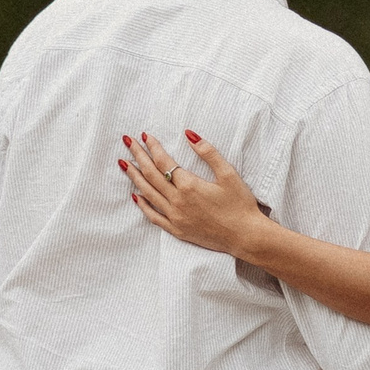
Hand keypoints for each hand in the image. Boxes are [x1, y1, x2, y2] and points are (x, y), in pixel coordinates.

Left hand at [124, 129, 273, 260]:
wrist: (245, 236)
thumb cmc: (240, 204)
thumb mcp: (228, 174)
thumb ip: (208, 152)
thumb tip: (189, 134)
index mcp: (189, 185)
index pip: (164, 161)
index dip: (153, 147)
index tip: (145, 136)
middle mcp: (178, 201)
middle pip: (152, 175)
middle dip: (138, 156)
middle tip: (127, 142)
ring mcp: (175, 217)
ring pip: (148, 194)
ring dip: (135, 177)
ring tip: (124, 163)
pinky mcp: (177, 230)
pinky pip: (153, 216)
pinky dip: (143, 205)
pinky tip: (136, 195)